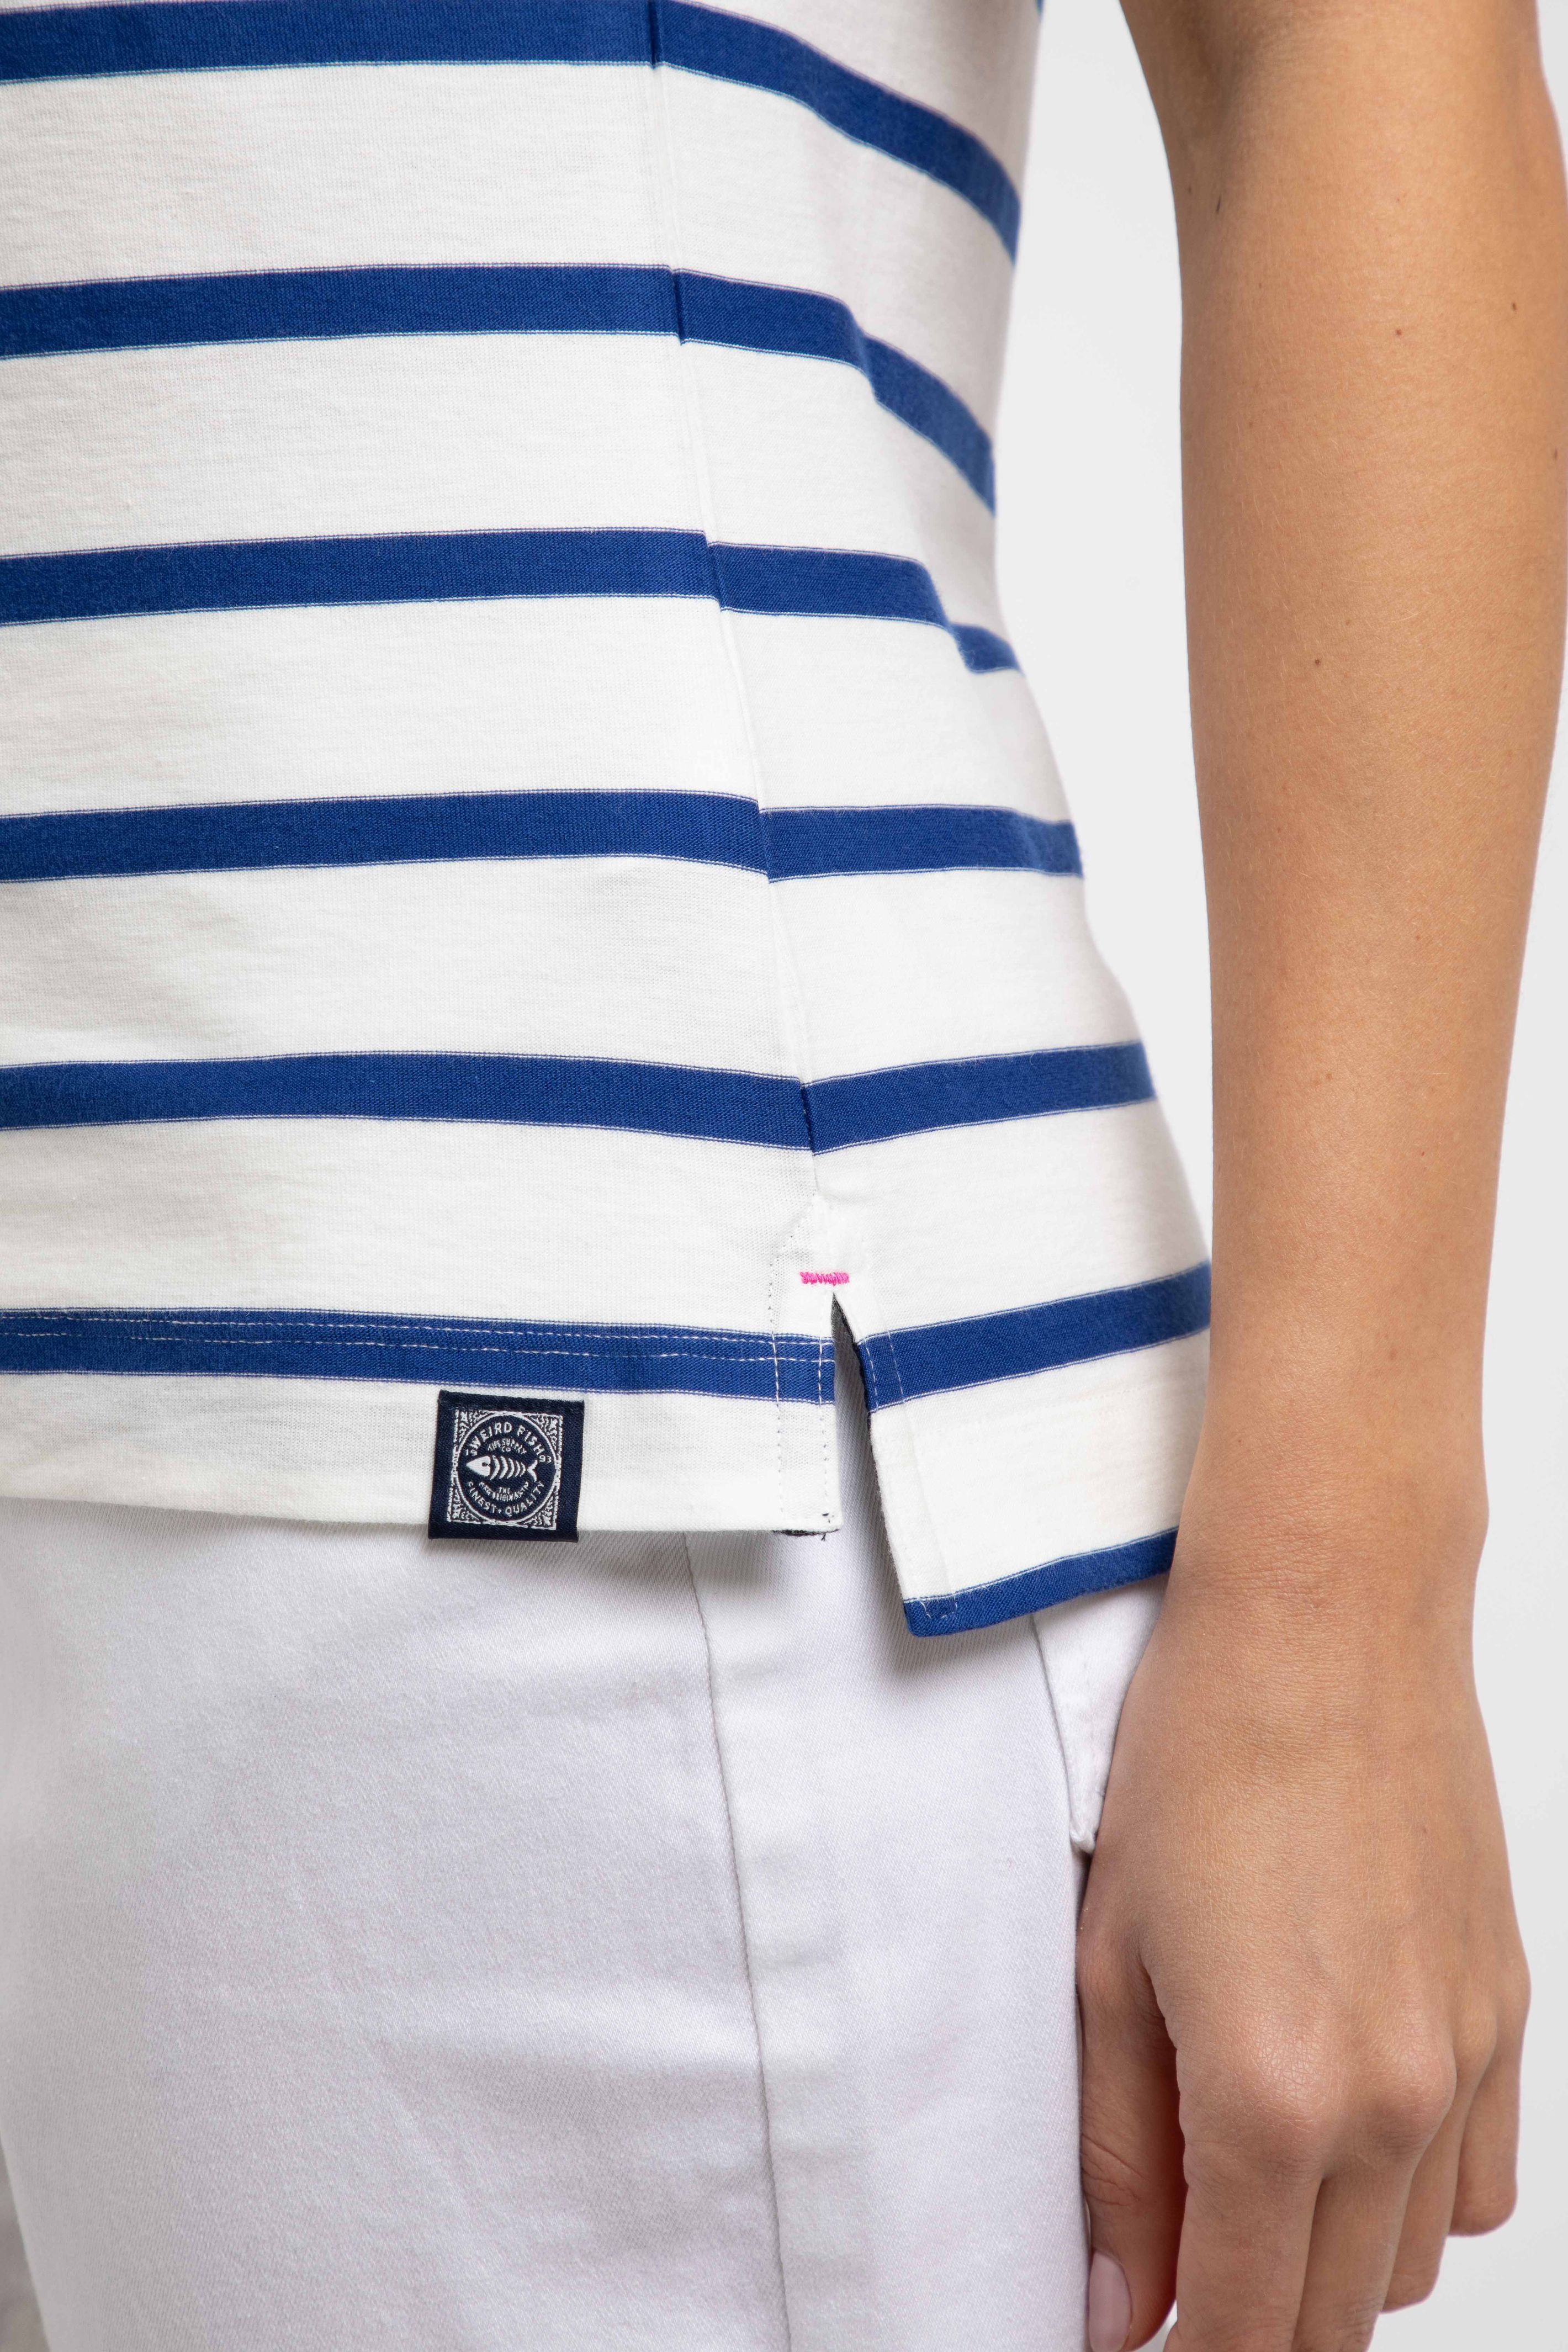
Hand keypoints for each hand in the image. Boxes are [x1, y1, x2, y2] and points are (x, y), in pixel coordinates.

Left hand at [1076, 1445, 1528, 2351]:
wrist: (1327, 1621)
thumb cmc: (1204, 1757)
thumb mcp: (1110, 1962)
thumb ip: (1121, 2155)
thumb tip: (1121, 2300)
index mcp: (1276, 2096)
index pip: (1247, 2328)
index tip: (1142, 2342)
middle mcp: (1393, 2099)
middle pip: (1335, 2318)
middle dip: (1253, 2323)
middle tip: (1179, 2267)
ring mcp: (1464, 2059)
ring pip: (1412, 2262)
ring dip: (1331, 2264)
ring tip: (1247, 2187)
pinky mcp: (1505, 2012)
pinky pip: (1478, 2181)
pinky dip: (1411, 2199)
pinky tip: (1342, 2134)